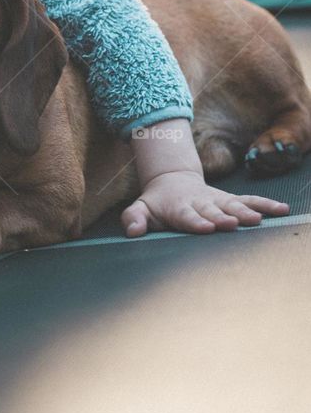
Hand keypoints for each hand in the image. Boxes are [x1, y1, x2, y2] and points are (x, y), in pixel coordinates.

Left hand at [121, 170, 289, 236]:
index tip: (207, 228)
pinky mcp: (230, 200)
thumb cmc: (157, 203)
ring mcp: (217, 201)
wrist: (172, 181)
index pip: (188, 217)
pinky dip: (265, 204)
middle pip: (213, 211)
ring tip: (258, 219)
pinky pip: (249, 200)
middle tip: (234, 224)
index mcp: (179, 208)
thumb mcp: (141, 208)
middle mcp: (201, 203)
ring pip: (233, 204)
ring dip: (246, 211)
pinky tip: (282, 209)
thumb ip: (134, 219)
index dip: (196, 222)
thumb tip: (132, 232)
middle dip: (223, 217)